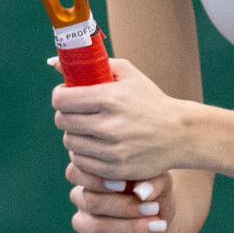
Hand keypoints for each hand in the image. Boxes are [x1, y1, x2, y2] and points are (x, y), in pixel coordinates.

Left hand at [50, 56, 187, 184]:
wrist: (179, 134)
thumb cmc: (150, 100)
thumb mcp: (128, 74)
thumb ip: (93, 64)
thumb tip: (53, 63)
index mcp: (109, 98)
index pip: (61, 99)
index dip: (61, 96)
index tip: (67, 95)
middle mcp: (107, 126)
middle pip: (62, 121)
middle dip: (67, 115)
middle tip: (79, 112)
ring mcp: (110, 151)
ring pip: (70, 143)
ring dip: (75, 135)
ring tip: (90, 129)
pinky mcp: (113, 170)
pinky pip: (81, 162)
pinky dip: (84, 154)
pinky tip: (96, 146)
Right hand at [66, 161, 178, 232]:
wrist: (158, 222)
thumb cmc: (155, 194)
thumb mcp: (161, 183)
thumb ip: (154, 181)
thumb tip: (141, 191)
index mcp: (90, 174)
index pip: (75, 173)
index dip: (96, 180)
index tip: (124, 185)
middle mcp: (80, 197)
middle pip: (90, 202)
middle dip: (124, 207)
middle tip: (153, 209)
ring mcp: (82, 223)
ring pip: (96, 226)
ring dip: (128, 228)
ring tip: (155, 227)